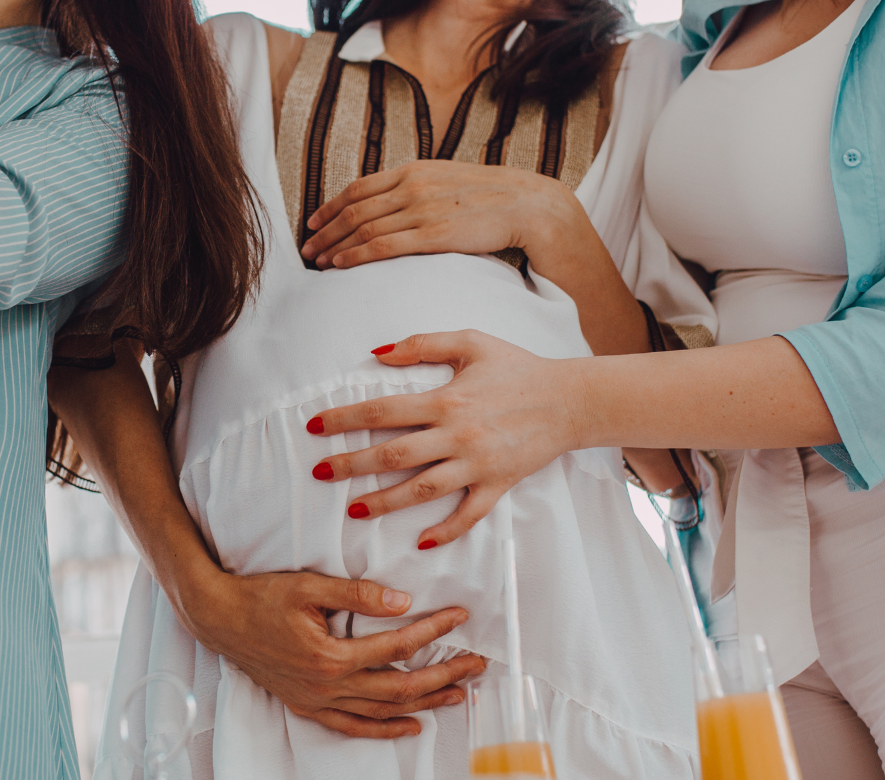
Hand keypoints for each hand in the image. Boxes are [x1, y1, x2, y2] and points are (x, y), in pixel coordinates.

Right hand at [182, 569, 485, 737]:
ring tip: (458, 694)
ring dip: (424, 704)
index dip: (434, 630)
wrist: (218, 617)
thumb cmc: (261, 597)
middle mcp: (328, 686)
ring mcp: (317, 700)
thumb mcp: (309, 585)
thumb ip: (357, 595)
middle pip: (400, 687)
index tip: (460, 616)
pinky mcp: (308, 705)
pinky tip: (410, 725)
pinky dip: (384, 729)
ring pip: (382, 711)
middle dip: (444, 675)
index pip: (398, 646)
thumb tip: (402, 602)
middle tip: (476, 664)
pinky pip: (352, 726)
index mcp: (331, 656)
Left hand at [300, 159, 587, 270]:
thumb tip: (397, 204)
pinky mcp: (433, 234)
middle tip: (306, 249)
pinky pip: (383, 245)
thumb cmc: (492, 199)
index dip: (331, 206)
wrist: (530, 206)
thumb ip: (420, 190)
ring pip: (363, 228)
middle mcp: (412, 186)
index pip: (360, 187)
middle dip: (326, 230)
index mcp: (415, 170)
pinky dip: (356, 255)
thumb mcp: (449, 183)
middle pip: (354, 209)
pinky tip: (340, 265)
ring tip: (317, 262)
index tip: (314, 222)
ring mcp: (422, 209)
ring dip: (335, 245)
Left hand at [310, 331, 585, 547]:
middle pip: (393, 455)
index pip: (382, 411)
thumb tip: (377, 352)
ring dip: (385, 502)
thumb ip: (422, 344)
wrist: (570, 399)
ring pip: (422, 489)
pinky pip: (468, 515)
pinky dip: (445, 531)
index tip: (315, 427)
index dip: (344, 418)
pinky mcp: (498, 484)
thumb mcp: (470, 342)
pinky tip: (420, 542)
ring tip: (354, 509)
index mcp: (446, 399)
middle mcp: (458, 435)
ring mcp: (478, 464)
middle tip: (319, 473)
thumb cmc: (518, 367)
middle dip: (351, 464)